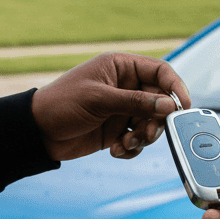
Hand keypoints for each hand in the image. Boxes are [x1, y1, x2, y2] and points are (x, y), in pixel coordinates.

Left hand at [31, 52, 189, 160]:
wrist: (37, 132)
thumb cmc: (61, 104)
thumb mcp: (99, 100)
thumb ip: (135, 102)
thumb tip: (168, 105)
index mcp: (120, 67)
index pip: (160, 71)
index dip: (175, 86)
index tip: (183, 106)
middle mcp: (125, 87)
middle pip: (159, 101)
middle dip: (157, 120)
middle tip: (147, 133)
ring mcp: (121, 109)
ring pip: (150, 123)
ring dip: (144, 137)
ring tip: (127, 144)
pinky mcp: (116, 130)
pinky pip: (137, 139)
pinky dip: (131, 148)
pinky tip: (117, 150)